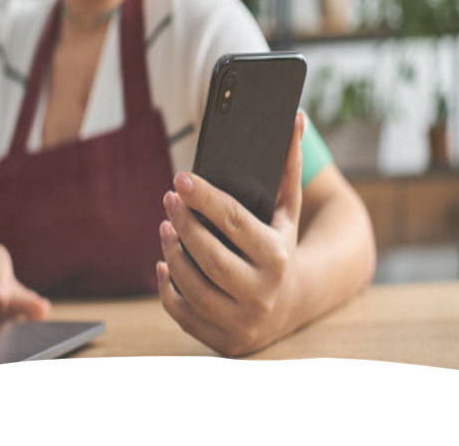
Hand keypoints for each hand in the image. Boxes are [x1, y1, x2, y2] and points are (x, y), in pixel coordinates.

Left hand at [157, 113, 304, 356]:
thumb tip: (294, 117)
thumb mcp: (288, 209)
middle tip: (168, 199)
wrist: (292, 303)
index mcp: (278, 257)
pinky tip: (164, 264)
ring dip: (172, 253)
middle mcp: (262, 293)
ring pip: (193, 286)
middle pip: (210, 256)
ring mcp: (242, 321)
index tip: (180, 178)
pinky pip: (183, 314)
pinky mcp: (224, 341)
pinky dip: (167, 288)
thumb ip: (288, 165)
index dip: (204, 197)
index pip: (234, 221)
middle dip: (184, 224)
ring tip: (165, 226)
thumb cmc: (281, 244)